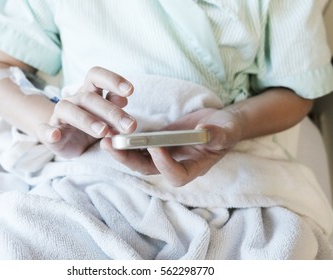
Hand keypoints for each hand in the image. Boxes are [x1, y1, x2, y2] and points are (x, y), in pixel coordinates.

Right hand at [36, 67, 136, 157]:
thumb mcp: (106, 117)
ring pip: (68, 110)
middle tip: (129, 126)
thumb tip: (123, 99)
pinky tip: (54, 135)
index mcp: (89, 92)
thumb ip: (114, 107)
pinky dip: (48, 132)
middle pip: (89, 98)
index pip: (97, 77)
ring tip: (103, 132)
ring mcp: (60, 117)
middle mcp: (74, 100)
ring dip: (86, 120)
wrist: (66, 140)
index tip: (130, 90)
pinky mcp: (50, 134)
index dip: (112, 80)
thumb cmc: (92, 124)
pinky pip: (44, 130)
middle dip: (111, 111)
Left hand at [101, 108, 241, 186]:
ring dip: (121, 150)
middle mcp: (174, 166)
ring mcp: (163, 156)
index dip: (165, 164)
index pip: (176, 175)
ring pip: (137, 159)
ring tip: (106, 138)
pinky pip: (137, 146)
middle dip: (129, 159)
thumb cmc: (225, 130)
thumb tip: (204, 129)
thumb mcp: (226, 132)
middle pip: (148, 169)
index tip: (157, 146)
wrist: (217, 124)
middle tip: (112, 145)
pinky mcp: (155, 144)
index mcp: (193, 168)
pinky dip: (125, 140)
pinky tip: (112, 129)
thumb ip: (218, 135)